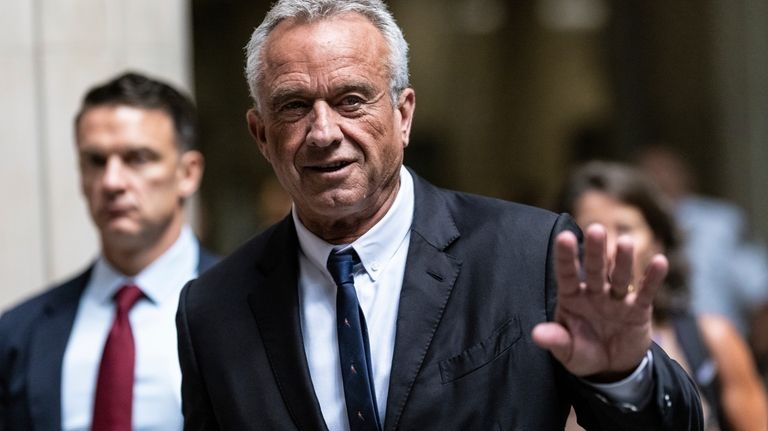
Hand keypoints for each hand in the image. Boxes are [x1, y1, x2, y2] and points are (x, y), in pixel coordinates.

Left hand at [532, 224, 667, 379]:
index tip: (564, 237)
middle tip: (596, 229)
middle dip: (595, 251)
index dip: (565, 257)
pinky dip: (652, 278)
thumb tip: (536, 335)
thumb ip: (555, 340)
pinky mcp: (638, 309)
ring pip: (619, 276)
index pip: (567, 274)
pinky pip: (645, 292)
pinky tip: (659, 262)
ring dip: (623, 260)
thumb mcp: (567, 351)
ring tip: (625, 242)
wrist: (611, 367)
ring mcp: (616, 299)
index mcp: (572, 298)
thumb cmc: (583, 352)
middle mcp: (594, 293)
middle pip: (594, 269)